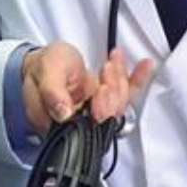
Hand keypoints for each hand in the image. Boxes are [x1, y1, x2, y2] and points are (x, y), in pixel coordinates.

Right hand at [21, 43, 152, 135]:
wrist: (48, 60)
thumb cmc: (42, 67)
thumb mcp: (45, 72)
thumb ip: (52, 91)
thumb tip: (63, 113)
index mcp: (60, 122)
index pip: (88, 125)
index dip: (101, 108)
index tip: (102, 89)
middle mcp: (80, 120)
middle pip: (108, 114)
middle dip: (113, 90)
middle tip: (106, 70)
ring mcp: (94, 110)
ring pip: (118, 102)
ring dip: (121, 79)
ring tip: (112, 61)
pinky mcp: (105, 98)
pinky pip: (126, 93)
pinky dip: (137, 78)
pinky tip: (145, 67)